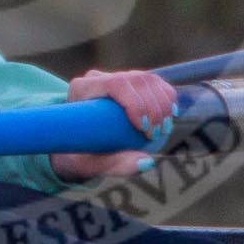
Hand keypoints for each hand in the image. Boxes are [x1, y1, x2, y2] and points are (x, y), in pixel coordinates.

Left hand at [50, 69, 176, 181]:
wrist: (73, 148)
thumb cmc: (78, 156)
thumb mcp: (90, 165)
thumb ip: (116, 165)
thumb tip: (148, 161)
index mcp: (82, 89)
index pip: (116, 84)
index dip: (136, 102)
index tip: (142, 128)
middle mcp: (98, 79)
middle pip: (136, 80)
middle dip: (153, 108)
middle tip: (155, 134)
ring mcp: (115, 78)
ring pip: (148, 79)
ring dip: (163, 104)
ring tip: (162, 129)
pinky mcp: (128, 83)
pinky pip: (154, 82)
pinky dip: (167, 97)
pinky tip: (170, 115)